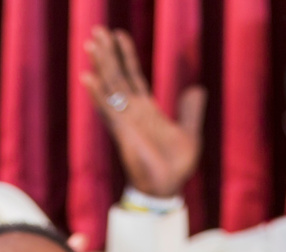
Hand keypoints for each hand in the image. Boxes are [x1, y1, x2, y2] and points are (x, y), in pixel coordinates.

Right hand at [81, 26, 205, 199]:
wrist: (168, 188)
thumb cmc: (176, 166)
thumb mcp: (190, 133)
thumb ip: (190, 111)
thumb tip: (197, 89)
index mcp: (147, 110)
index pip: (133, 76)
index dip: (126, 55)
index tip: (118, 35)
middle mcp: (132, 112)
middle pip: (117, 76)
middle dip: (108, 54)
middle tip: (97, 30)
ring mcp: (125, 121)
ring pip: (110, 87)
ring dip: (100, 66)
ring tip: (91, 44)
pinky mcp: (122, 133)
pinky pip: (107, 109)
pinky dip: (98, 94)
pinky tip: (88, 78)